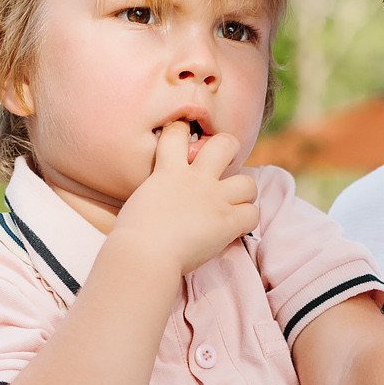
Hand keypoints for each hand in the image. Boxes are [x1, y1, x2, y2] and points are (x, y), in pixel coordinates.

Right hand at [112, 121, 258, 275]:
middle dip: (230, 150)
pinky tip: (235, 229)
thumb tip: (160, 199)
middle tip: (225, 165)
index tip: (186, 139)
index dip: (183, 130)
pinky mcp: (227, 222)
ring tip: (236, 203)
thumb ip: (156, 191)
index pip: (177, 132)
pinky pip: (252, 214)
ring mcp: (213, 199)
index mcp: (168, 170)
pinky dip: (246, 221)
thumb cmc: (131, 235)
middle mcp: (195, 179)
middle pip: (225, 143)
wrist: (144, 254)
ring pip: (248, 182)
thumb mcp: (139, 200)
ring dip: (244, 193)